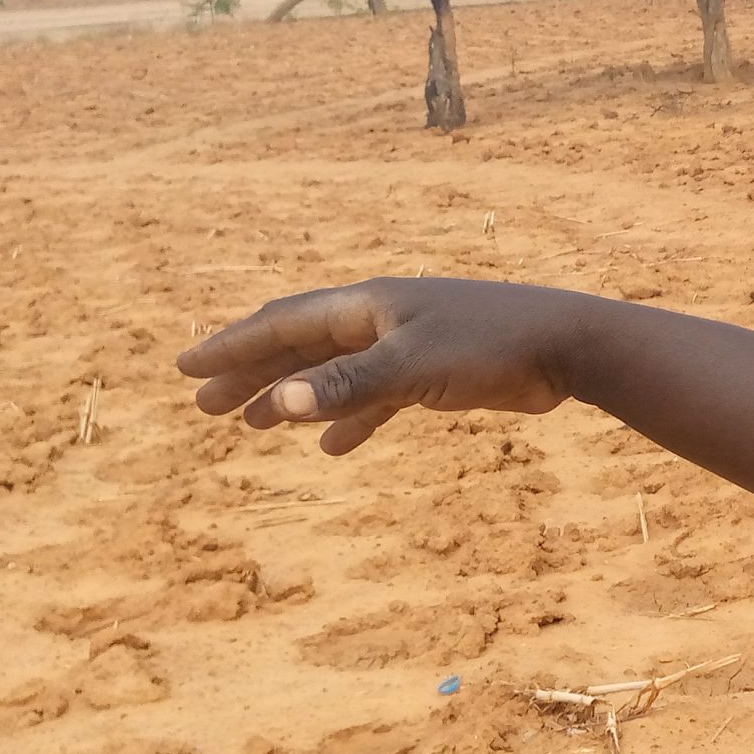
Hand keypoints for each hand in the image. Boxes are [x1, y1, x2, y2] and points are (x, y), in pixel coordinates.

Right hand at [176, 277, 593, 453]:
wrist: (568, 346)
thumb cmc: (492, 348)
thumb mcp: (412, 368)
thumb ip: (346, 388)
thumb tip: (277, 404)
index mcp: (366, 306)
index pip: (282, 324)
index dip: (232, 347)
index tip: (185, 369)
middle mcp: (380, 319)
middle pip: (301, 345)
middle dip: (253, 373)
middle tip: (206, 405)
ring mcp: (409, 344)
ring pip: (336, 371)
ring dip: (295, 396)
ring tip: (255, 424)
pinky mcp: (438, 373)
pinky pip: (378, 396)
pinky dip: (351, 419)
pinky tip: (332, 447)